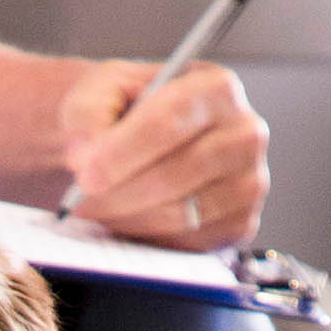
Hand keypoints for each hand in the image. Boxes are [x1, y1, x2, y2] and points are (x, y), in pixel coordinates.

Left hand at [58, 60, 269, 250]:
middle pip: (178, 172)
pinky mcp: (240, 224)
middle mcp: (245, 134)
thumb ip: (87, 113)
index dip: (123, 151)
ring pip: (181, 213)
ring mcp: (250, 183)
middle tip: (80, 196)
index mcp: (217, 88)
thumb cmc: (124, 112)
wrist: (141, 140)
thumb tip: (86, 155)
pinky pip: (188, 242)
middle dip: (120, 190)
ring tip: (96, 206)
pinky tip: (126, 218)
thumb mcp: (100, 91)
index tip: (85, 172)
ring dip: (128, 215)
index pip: (170, 120)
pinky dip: (148, 236)